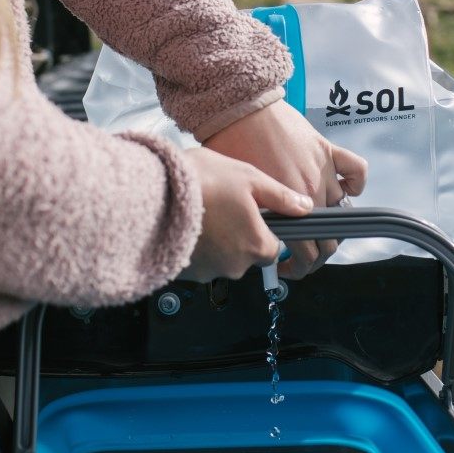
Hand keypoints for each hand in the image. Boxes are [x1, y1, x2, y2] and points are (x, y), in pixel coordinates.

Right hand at [180, 147, 313, 282]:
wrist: (150, 194)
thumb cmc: (200, 183)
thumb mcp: (249, 178)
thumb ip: (280, 197)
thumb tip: (303, 206)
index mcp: (257, 245)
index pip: (274, 248)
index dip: (264, 231)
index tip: (251, 215)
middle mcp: (235, 266)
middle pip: (246, 255)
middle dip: (237, 236)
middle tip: (221, 207)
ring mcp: (208, 272)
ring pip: (221, 260)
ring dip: (215, 242)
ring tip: (201, 213)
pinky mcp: (184, 274)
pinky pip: (197, 262)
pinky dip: (194, 247)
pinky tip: (185, 224)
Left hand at [203, 100, 366, 278]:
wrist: (240, 109)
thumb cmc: (231, 146)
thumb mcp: (241, 195)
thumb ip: (260, 220)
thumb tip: (264, 239)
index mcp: (287, 207)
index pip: (308, 253)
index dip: (300, 268)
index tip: (288, 268)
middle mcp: (311, 192)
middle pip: (330, 239)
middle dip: (318, 255)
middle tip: (303, 255)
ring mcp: (323, 172)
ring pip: (342, 210)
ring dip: (332, 222)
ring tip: (317, 225)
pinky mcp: (328, 150)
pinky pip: (357, 172)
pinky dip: (356, 183)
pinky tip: (346, 190)